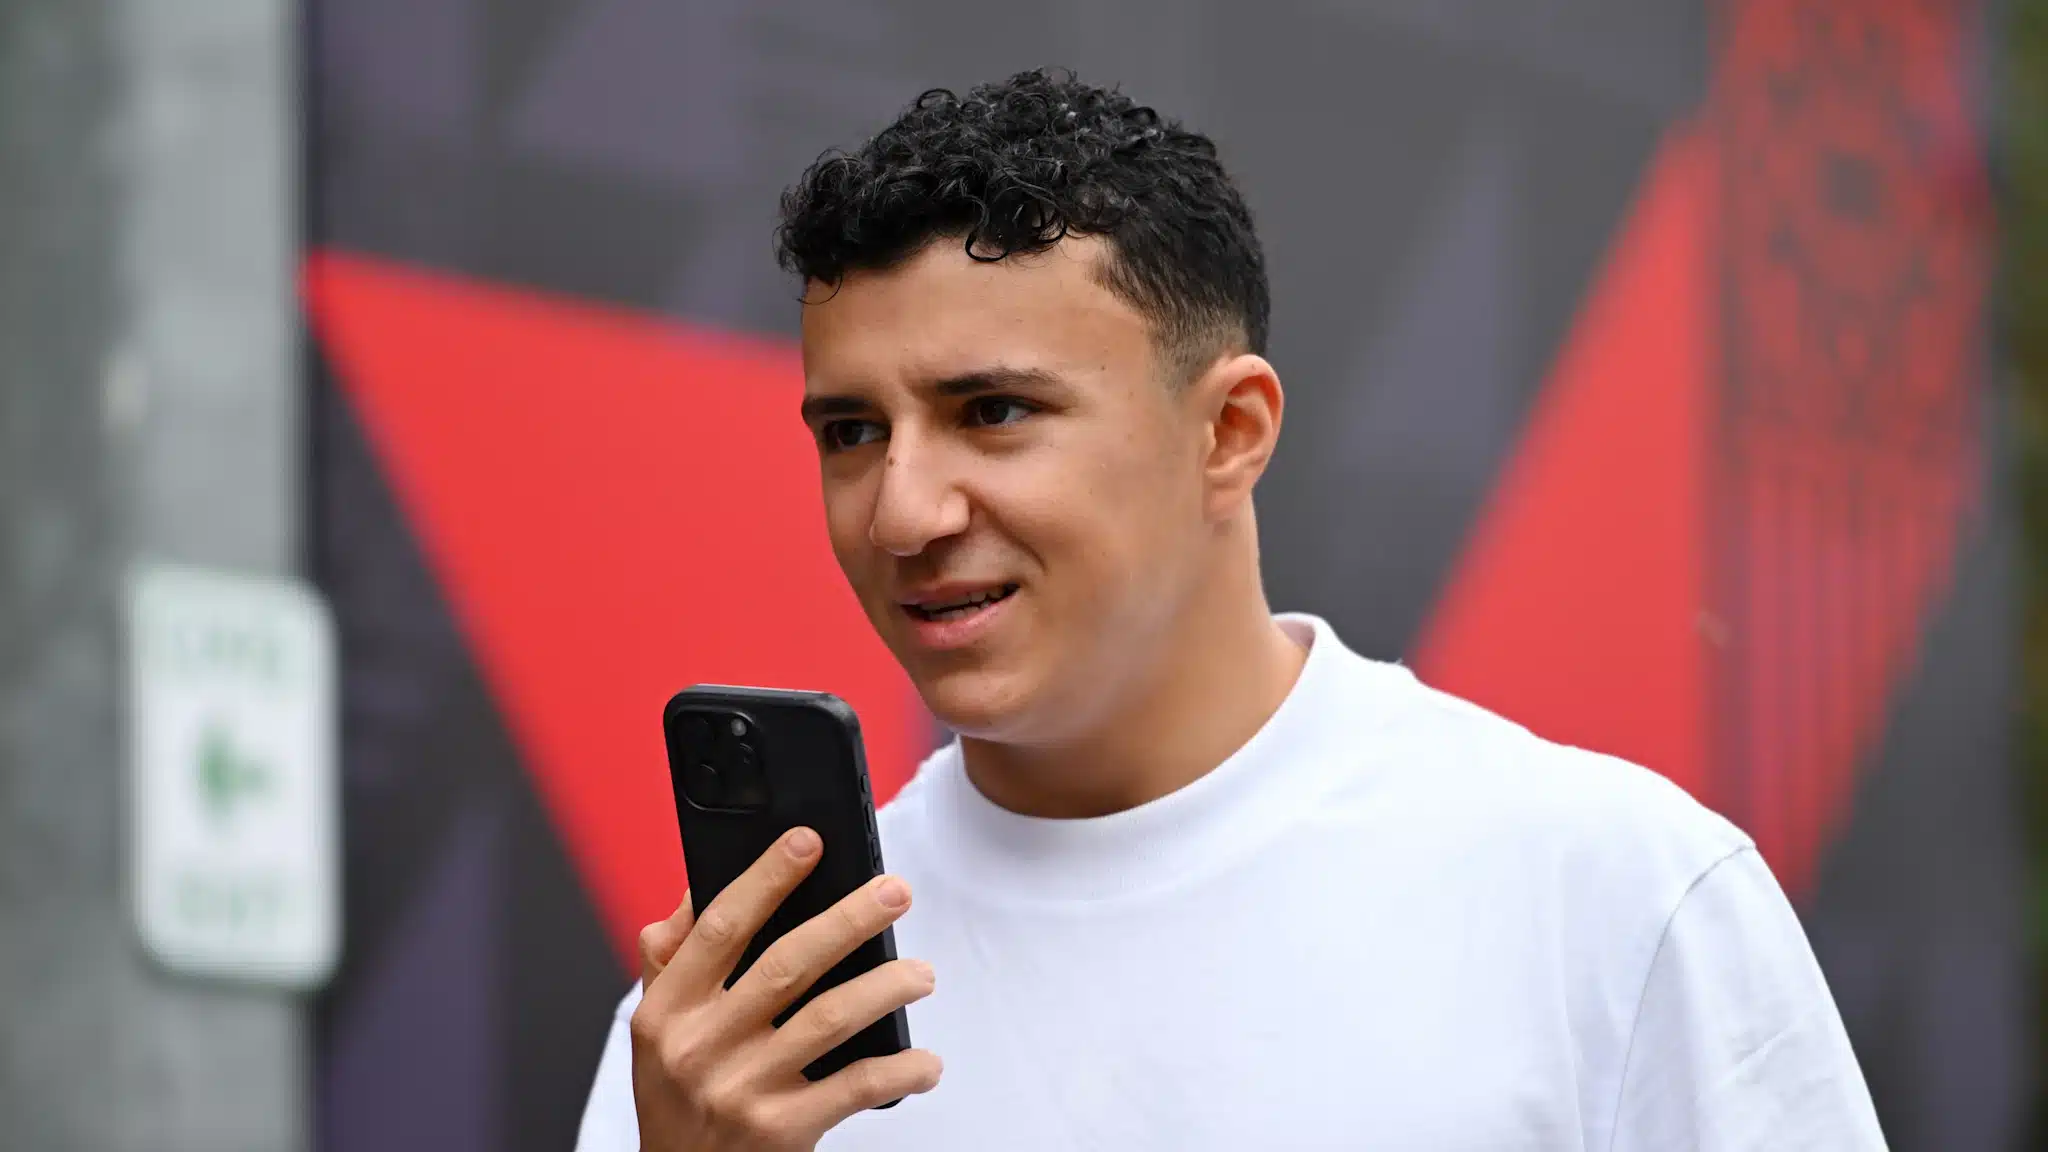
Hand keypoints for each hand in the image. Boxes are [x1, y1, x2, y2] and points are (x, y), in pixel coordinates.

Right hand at [629, 827, 942, 1150]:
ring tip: (923, 973)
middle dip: (849, 920)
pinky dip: (899, 1070)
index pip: (721, 927)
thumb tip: (698, 890)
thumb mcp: (654, 1029)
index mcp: (668, 1009)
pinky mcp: (780, 1130)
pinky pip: (853, 1088)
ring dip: (887, 988)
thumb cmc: (677, 1098)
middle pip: (787, 964)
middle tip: (895, 891)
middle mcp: (701, 1046)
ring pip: (829, 1020)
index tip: (808, 841)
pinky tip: (925, 1060)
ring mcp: (742, 1089)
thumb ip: (670, 960)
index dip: (766, 879)